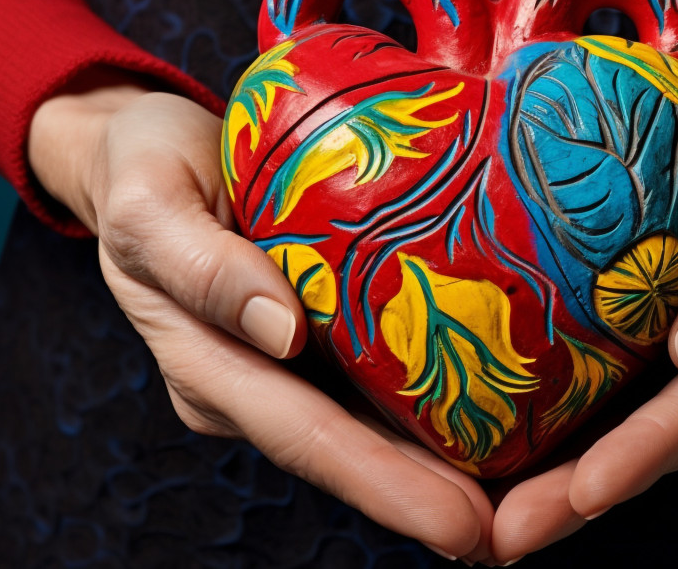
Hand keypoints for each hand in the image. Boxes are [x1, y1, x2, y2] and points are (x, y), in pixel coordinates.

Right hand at [28, 69, 492, 560]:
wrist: (148, 147)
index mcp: (211, 369)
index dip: (386, 486)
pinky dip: (439, 405)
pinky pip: (381, 380)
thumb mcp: (152, 201)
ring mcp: (290, 367)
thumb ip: (203, 267)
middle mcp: (257, 384)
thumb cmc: (145, 167)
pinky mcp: (319, 336)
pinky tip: (502, 416)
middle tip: (520, 531)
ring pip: (376, 429)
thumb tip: (278, 329)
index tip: (459, 522)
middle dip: (436, 500)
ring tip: (532, 497)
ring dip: (448, 469)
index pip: (308, 438)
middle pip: (354, 454)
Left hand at [486, 54, 677, 561]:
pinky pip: (593, 388)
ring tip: (478, 520)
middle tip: (500, 540)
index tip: (580, 495)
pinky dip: (545, 421)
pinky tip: (486, 436)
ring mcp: (676, 362)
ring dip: (547, 479)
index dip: (635, 459)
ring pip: (608, 431)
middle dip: (568, 501)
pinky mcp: (642, 335)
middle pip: (637, 448)